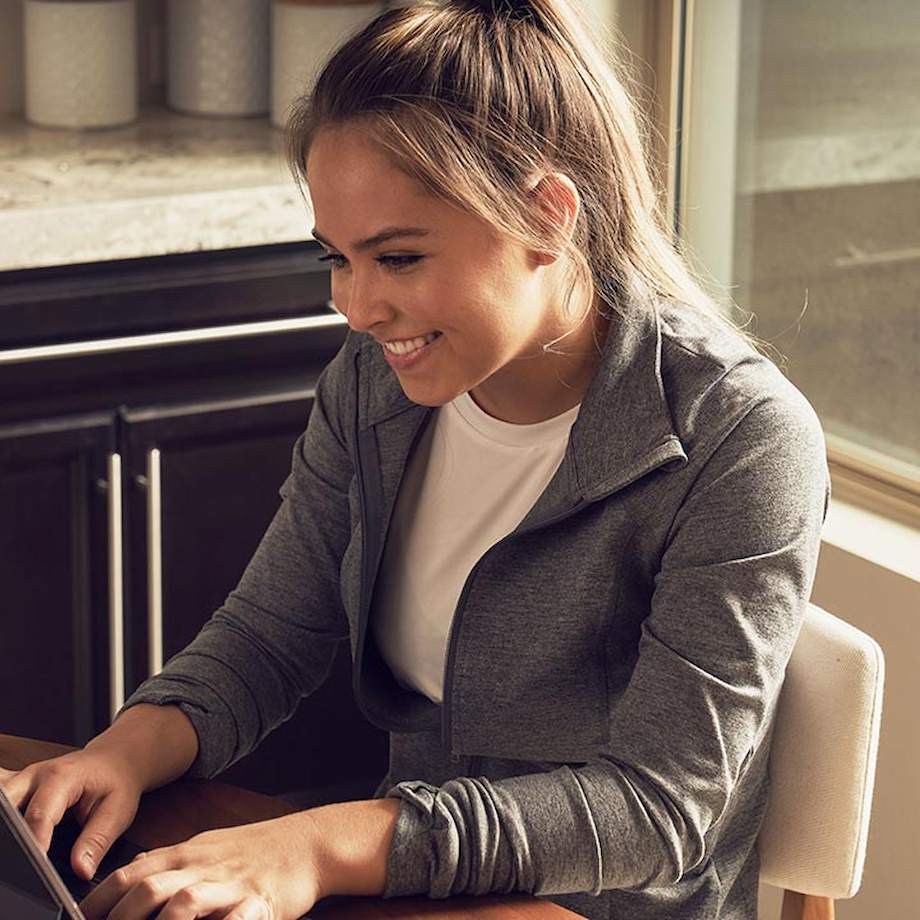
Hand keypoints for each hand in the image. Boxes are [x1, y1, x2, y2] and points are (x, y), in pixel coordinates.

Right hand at [0, 748, 143, 880]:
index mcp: (63, 777)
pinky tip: (9, 833)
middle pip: (7, 808)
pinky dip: (3, 818)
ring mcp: (23, 780)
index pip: (40, 814)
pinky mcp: (17, 788)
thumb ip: (97, 841)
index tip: (34, 867)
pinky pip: (2, 802)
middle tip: (15, 860)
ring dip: (4, 825)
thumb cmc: (117, 782)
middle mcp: (36, 776)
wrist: (115, 759)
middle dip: (8, 835)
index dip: (35, 842)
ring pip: (0, 804)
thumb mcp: (117, 811)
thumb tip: (81, 871)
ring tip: (13, 849)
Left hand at [78, 811, 323, 919]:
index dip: (97, 902)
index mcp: (187, 854)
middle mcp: (203, 868)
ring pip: (185, 905)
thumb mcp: (207, 845)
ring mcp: (231, 886)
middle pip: (150, 890)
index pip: (131, 873)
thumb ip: (169, 861)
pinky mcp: (259, 903)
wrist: (307, 844)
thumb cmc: (254, 850)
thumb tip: (131, 870)